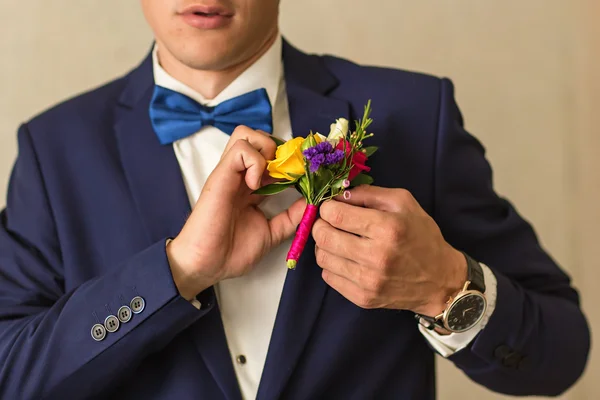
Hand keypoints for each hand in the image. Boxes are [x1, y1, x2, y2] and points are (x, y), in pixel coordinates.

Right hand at [167, 127, 305, 299]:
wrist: (206, 265)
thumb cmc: (231, 253)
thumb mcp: (271, 234)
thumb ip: (290, 218)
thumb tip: (311, 203)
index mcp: (251, 188)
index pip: (271, 158)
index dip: (290, 161)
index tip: (305, 176)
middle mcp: (240, 177)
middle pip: (257, 138)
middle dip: (278, 149)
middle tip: (287, 174)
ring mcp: (230, 174)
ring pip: (246, 134)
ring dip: (265, 149)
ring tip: (270, 176)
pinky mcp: (221, 176)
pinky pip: (240, 149)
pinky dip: (255, 161)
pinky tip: (256, 185)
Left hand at [312, 185, 466, 316]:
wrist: (440, 280)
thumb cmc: (421, 236)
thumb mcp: (403, 203)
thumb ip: (368, 193)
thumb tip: (338, 194)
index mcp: (387, 228)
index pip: (335, 215)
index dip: (326, 207)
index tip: (331, 207)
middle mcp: (376, 256)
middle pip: (324, 236)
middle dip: (320, 224)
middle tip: (330, 222)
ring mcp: (368, 281)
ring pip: (322, 257)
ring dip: (324, 245)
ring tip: (338, 240)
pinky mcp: (363, 298)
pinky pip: (329, 277)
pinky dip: (332, 264)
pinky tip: (345, 258)